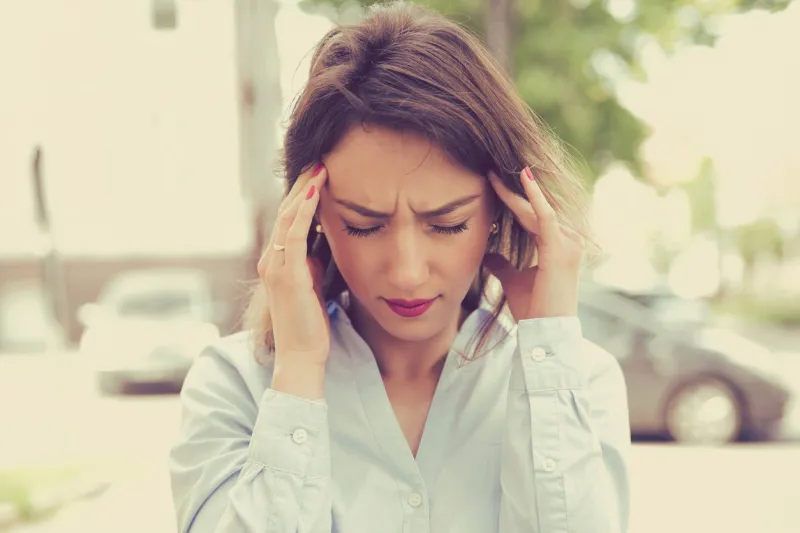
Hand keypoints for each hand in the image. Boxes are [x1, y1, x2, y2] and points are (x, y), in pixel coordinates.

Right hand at [257, 163, 329, 370]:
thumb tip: (326, 243)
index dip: (303, 195)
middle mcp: (270, 260)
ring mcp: (275, 266)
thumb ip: (315, 264)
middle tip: (319, 159)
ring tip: (319, 166)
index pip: (289, 220)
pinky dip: (304, 209)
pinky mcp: (286, 275)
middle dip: (302, 184)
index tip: (320, 173)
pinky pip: (293, 234)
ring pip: (288, 217)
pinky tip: (317, 190)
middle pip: (286, 211)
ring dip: (304, 189)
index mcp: (278, 262)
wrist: (301, 357)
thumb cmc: (311, 327)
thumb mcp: (315, 286)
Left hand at [484, 167, 584, 320]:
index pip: (532, 216)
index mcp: (557, 246)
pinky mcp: (560, 248)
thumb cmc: (533, 310)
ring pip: (538, 209)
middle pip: (535, 209)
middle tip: (490, 170)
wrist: (545, 332)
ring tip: (497, 173)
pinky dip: (534, 197)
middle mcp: (567, 241)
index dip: (513, 200)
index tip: (492, 183)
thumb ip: (503, 265)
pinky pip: (546, 216)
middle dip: (512, 190)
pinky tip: (523, 179)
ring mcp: (567, 243)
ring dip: (518, 190)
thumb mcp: (513, 281)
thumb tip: (488, 253)